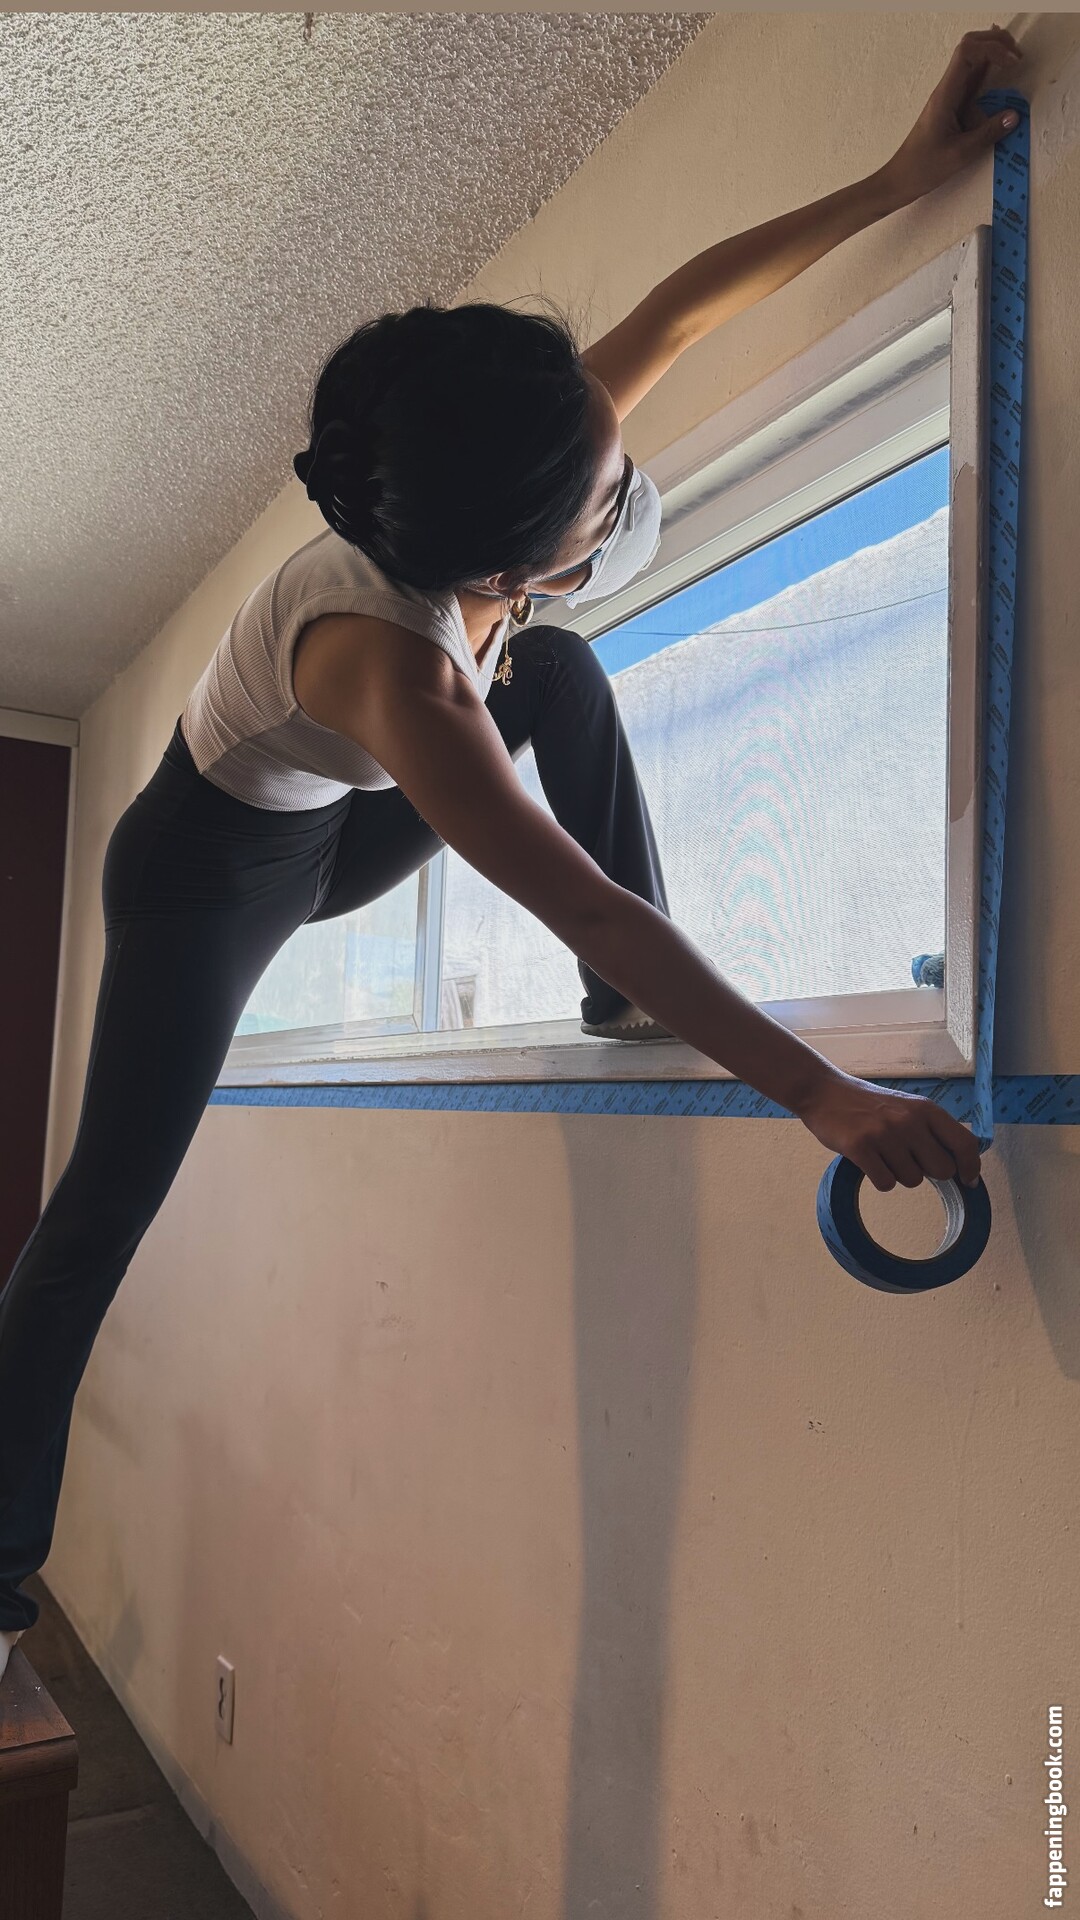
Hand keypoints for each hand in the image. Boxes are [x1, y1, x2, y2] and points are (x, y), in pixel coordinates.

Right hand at [794, 1069, 982, 1193]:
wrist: (824, 1092)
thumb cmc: (867, 1104)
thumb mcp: (906, 1107)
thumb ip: (930, 1131)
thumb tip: (956, 1166)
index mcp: (925, 1109)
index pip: (964, 1143)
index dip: (971, 1167)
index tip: (968, 1181)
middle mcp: (909, 1120)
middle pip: (942, 1170)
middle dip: (927, 1172)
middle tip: (907, 1159)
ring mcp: (884, 1134)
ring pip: (912, 1180)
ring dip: (899, 1175)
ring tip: (882, 1154)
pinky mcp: (861, 1147)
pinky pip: (885, 1184)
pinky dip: (879, 1179)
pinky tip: (869, 1162)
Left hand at [879, 25, 1023, 209]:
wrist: (900, 179)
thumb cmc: (923, 168)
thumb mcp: (960, 154)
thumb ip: (988, 134)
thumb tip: (1014, 115)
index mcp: (946, 95)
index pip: (968, 52)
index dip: (993, 48)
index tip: (1013, 63)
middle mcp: (947, 90)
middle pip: (970, 47)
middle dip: (996, 43)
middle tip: (1017, 54)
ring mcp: (950, 96)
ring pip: (972, 61)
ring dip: (993, 53)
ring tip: (1015, 57)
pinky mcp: (953, 106)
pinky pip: (972, 81)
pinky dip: (988, 71)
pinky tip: (1001, 70)